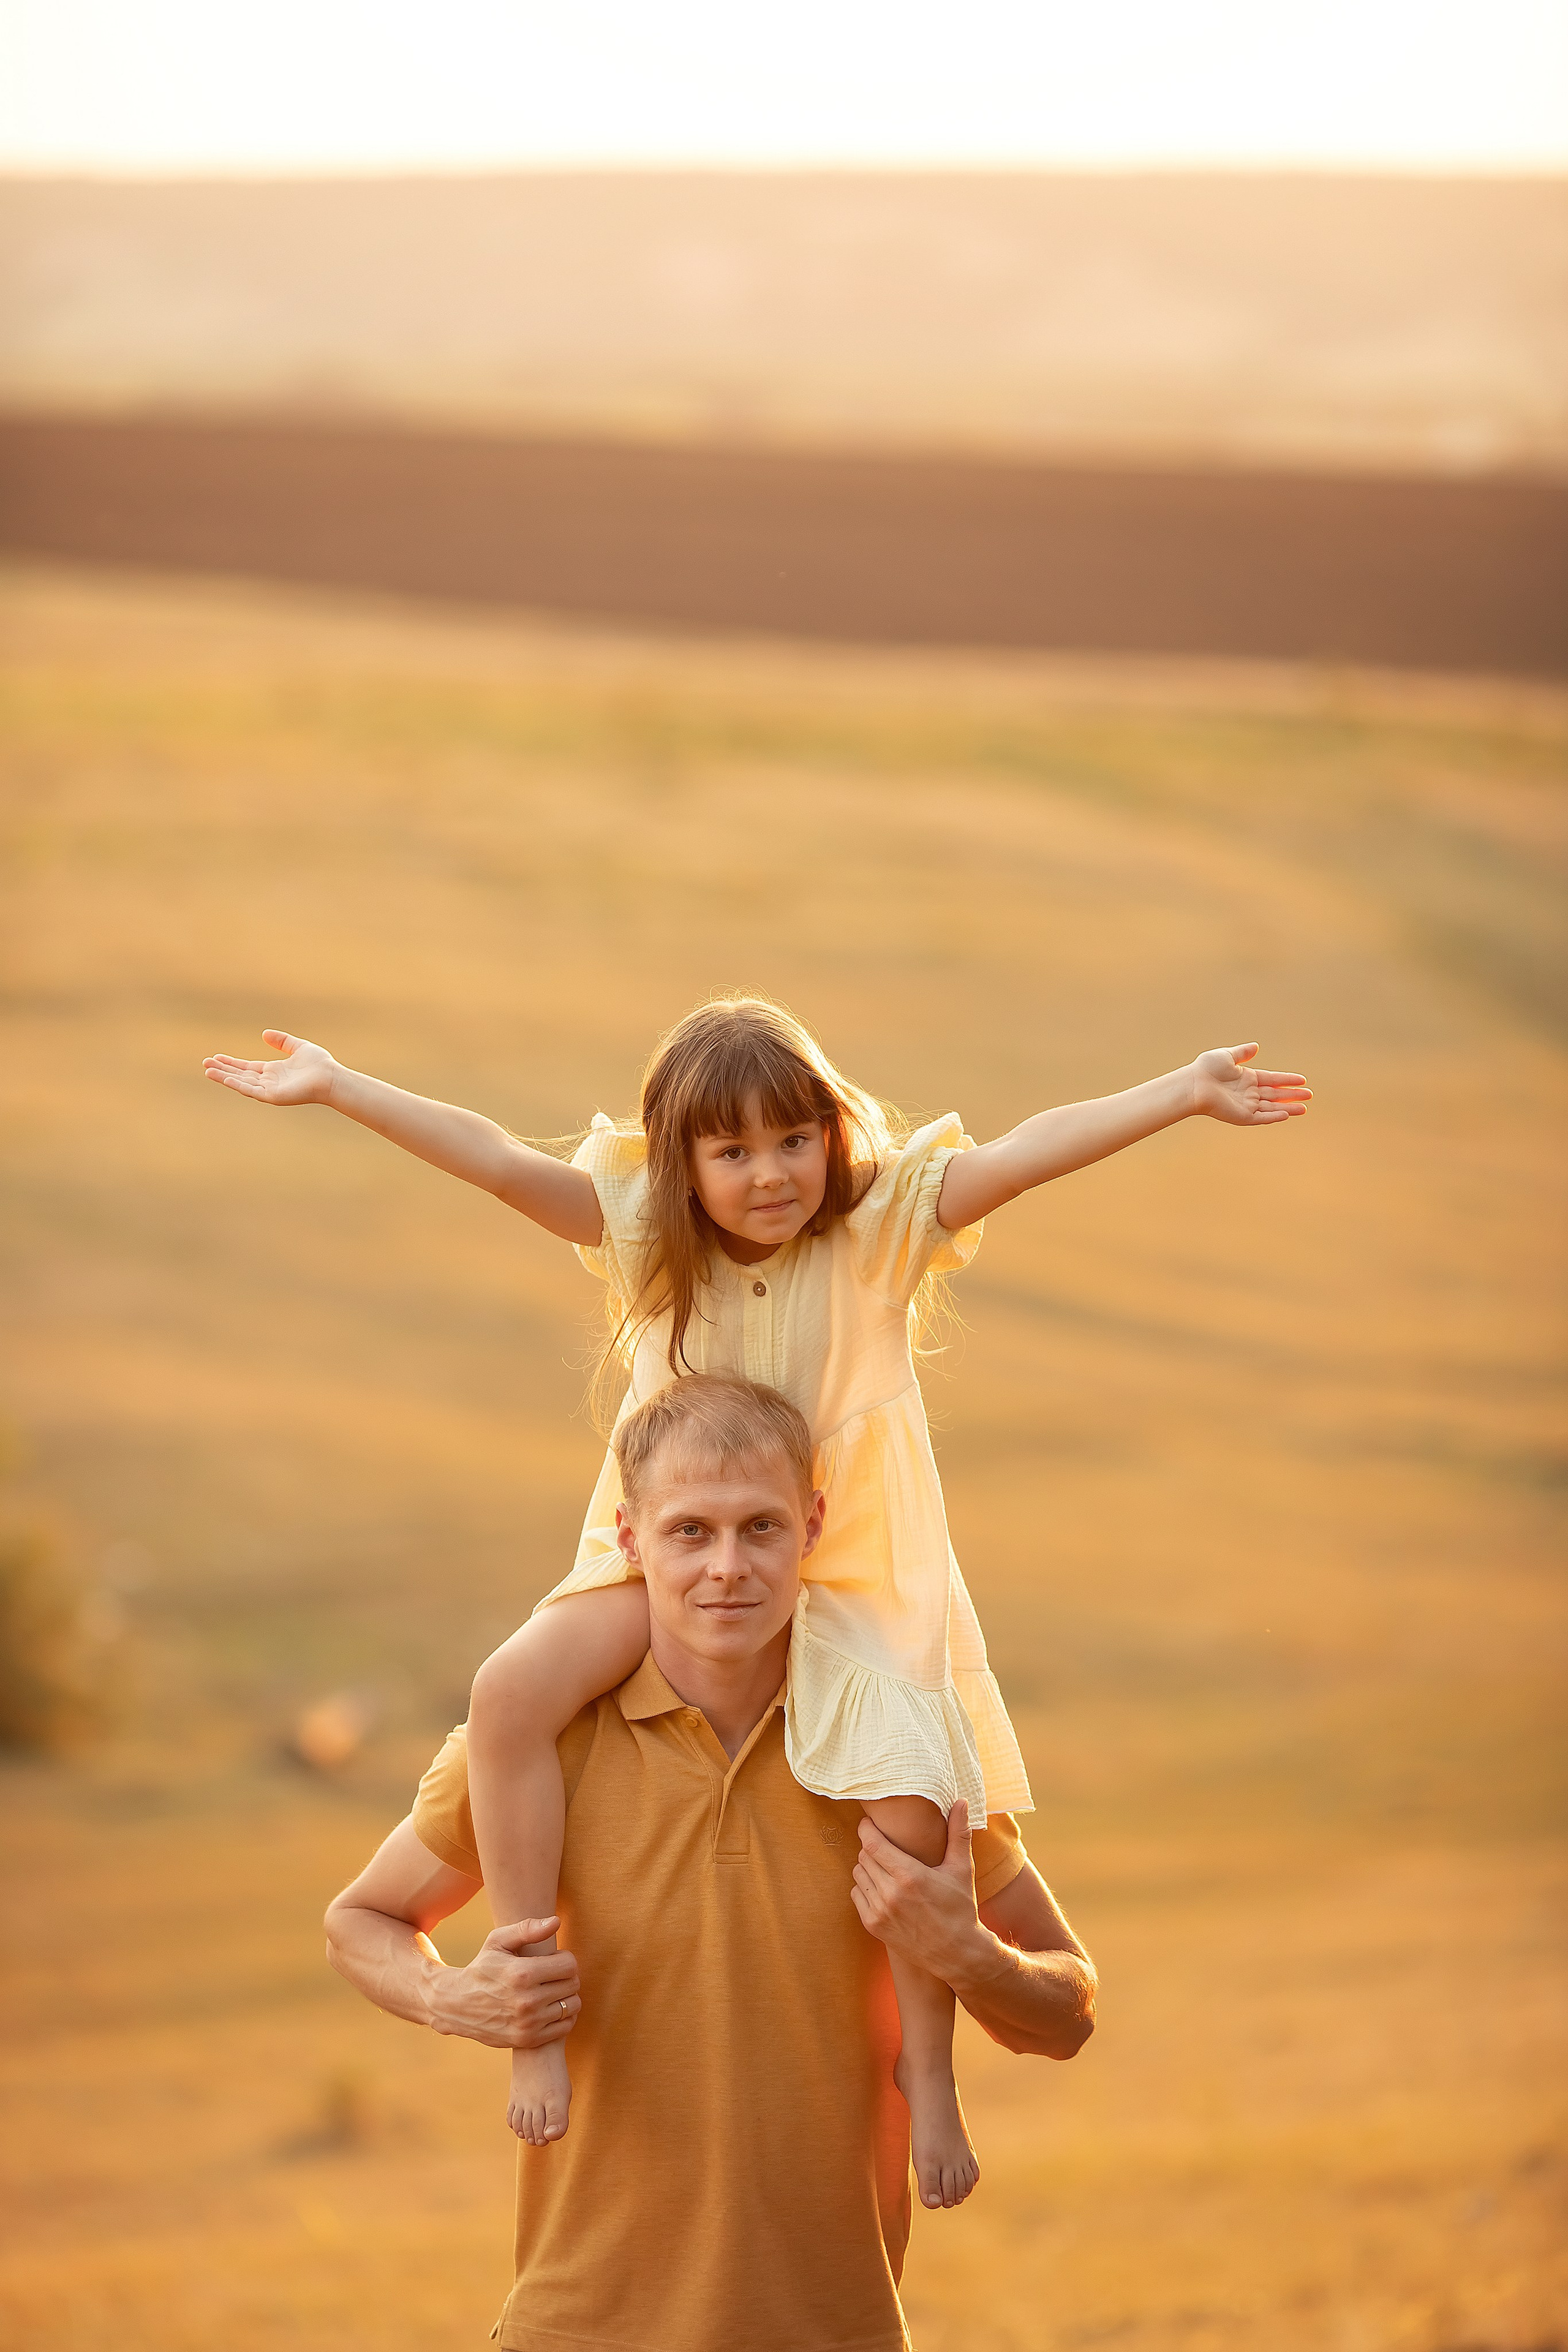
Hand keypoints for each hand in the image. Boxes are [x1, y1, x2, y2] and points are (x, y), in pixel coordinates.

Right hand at [203, 1029, 337, 1106]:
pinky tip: (225, 1079)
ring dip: (224, 1077)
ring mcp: (270, 1090)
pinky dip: (238, 1085)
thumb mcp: (298, 1046)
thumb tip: (264, 1034)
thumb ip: (282, 1041)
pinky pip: (252, 1091)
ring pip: (242, 1083)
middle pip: (240, 1075)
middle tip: (204, 1064)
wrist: (331, 1077)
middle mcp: (269, 1082)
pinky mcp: (273, 1097)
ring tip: (207, 1071)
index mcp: (273, 1071)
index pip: (247, 1067)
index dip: (231, 1063)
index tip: (216, 1057)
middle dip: (223, 1070)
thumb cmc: (319, 1064)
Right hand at [427, 1917, 581, 2049]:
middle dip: (566, 1976)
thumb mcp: (498, 1941)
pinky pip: (565, 2026)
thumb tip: (556, 1922)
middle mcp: (527, 2000)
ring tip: (551, 1990)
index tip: (553, 1959)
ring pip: (571, 2006)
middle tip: (552, 1974)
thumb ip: (527, 1929)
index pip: (569, 1964)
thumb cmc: (482, 1968)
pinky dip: (564, 2016)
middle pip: (572, 1984)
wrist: (458, 2006)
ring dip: (566, 1996)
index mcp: (521, 1973)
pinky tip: (550, 2007)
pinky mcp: (528, 2039)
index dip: (565, 1958)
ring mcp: (528, 2023)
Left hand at [852, 1800, 991, 1991]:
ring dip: (867, 1867)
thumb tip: (961, 1800)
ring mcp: (880, 1912)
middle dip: (870, 1847)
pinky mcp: (874, 1926)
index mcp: (910, 1875)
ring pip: (858, 1874)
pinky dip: (864, 1887)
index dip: (866, 1830)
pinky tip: (882, 1887)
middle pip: (863, 1857)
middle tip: (884, 1846)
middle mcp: (891, 1894)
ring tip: (884, 1867)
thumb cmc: (961, 1907)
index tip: (869, 1824)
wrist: (957, 1952)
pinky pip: (856, 1894)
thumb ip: (959, 1832)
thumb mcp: (962, 1869)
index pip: (872, 1843)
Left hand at [1190, 1044, 1310, 1125]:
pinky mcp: (1241, 1116)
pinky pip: (1261, 1117)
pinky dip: (1274, 1116)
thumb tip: (1256, 1046)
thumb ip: (1242, 1053)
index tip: (1302, 1080)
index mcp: (1246, 1077)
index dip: (1287, 1079)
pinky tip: (1287, 1114)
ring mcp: (1246, 1105)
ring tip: (1304, 1108)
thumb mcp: (1227, 1056)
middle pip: (1275, 1094)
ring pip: (1272, 1107)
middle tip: (1309, 1095)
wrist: (1195, 1084)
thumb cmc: (1206, 1068)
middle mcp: (1248, 1092)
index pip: (1272, 1079)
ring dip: (1288, 1107)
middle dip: (1293, 1095)